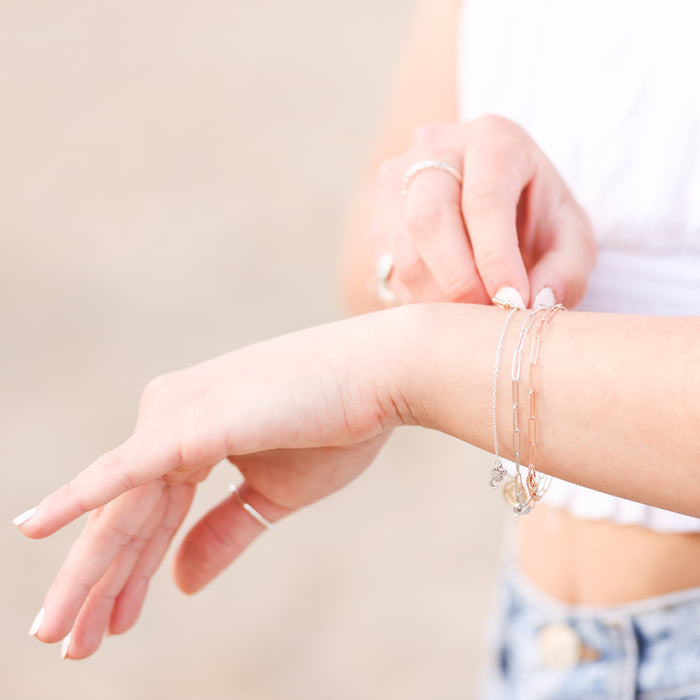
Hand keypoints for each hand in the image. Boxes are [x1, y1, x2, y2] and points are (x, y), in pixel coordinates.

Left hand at [14, 313, 404, 658]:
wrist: (377, 376)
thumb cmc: (336, 425)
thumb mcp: (275, 496)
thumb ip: (223, 534)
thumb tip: (181, 584)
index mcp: (192, 434)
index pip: (150, 514)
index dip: (131, 572)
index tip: (112, 622)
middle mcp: (169, 419)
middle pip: (124, 516)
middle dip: (98, 584)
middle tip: (69, 643)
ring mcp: (174, 417)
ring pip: (119, 508)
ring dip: (88, 573)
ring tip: (59, 633)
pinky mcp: (187, 424)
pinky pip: (122, 473)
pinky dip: (76, 500)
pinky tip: (34, 530)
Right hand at [372, 114, 595, 307]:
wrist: (493, 203)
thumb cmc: (537, 218)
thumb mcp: (571, 237)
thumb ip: (567, 270)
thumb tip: (539, 302)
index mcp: (493, 139)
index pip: (484, 199)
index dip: (496, 257)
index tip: (512, 302)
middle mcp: (435, 146)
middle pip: (429, 219)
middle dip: (458, 280)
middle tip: (487, 319)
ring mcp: (397, 179)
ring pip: (404, 251)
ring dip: (438, 299)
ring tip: (473, 320)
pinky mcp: (379, 215)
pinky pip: (391, 269)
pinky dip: (420, 301)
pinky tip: (450, 308)